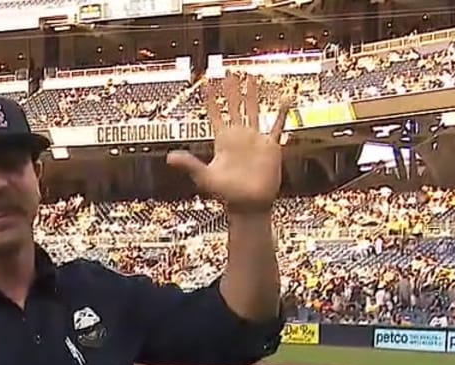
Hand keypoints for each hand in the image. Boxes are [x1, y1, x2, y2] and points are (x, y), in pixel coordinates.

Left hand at [165, 70, 292, 213]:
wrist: (249, 205)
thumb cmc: (227, 194)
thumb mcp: (205, 177)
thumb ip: (189, 165)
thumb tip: (170, 157)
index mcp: (222, 140)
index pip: (215, 113)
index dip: (211, 98)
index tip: (208, 81)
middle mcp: (238, 136)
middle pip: (234, 105)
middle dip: (231, 88)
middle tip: (229, 70)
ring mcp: (254, 139)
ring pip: (253, 110)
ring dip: (252, 94)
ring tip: (251, 76)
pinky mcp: (270, 146)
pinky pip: (277, 125)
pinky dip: (282, 112)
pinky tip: (285, 99)